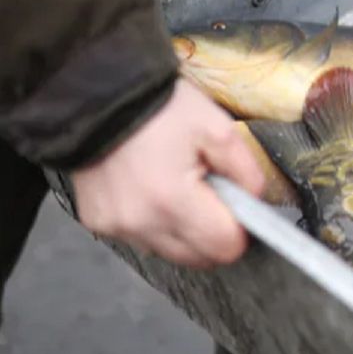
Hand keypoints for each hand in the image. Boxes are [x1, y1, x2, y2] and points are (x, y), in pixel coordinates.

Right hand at [71, 78, 264, 267]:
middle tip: (209, 192)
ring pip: (170, 252)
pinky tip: (153, 190)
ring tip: (178, 187)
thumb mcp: (218, 128)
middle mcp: (141, 224)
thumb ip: (246, 170)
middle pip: (199, 259)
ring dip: (184, 231)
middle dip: (214, 232)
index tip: (237, 204)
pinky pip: (142, 239)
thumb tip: (254, 201)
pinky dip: (156, 223)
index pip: (224, 248)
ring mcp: (116, 228)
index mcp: (172, 201)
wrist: (99, 94)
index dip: (239, 229)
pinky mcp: (98, 224)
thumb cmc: (162, 108)